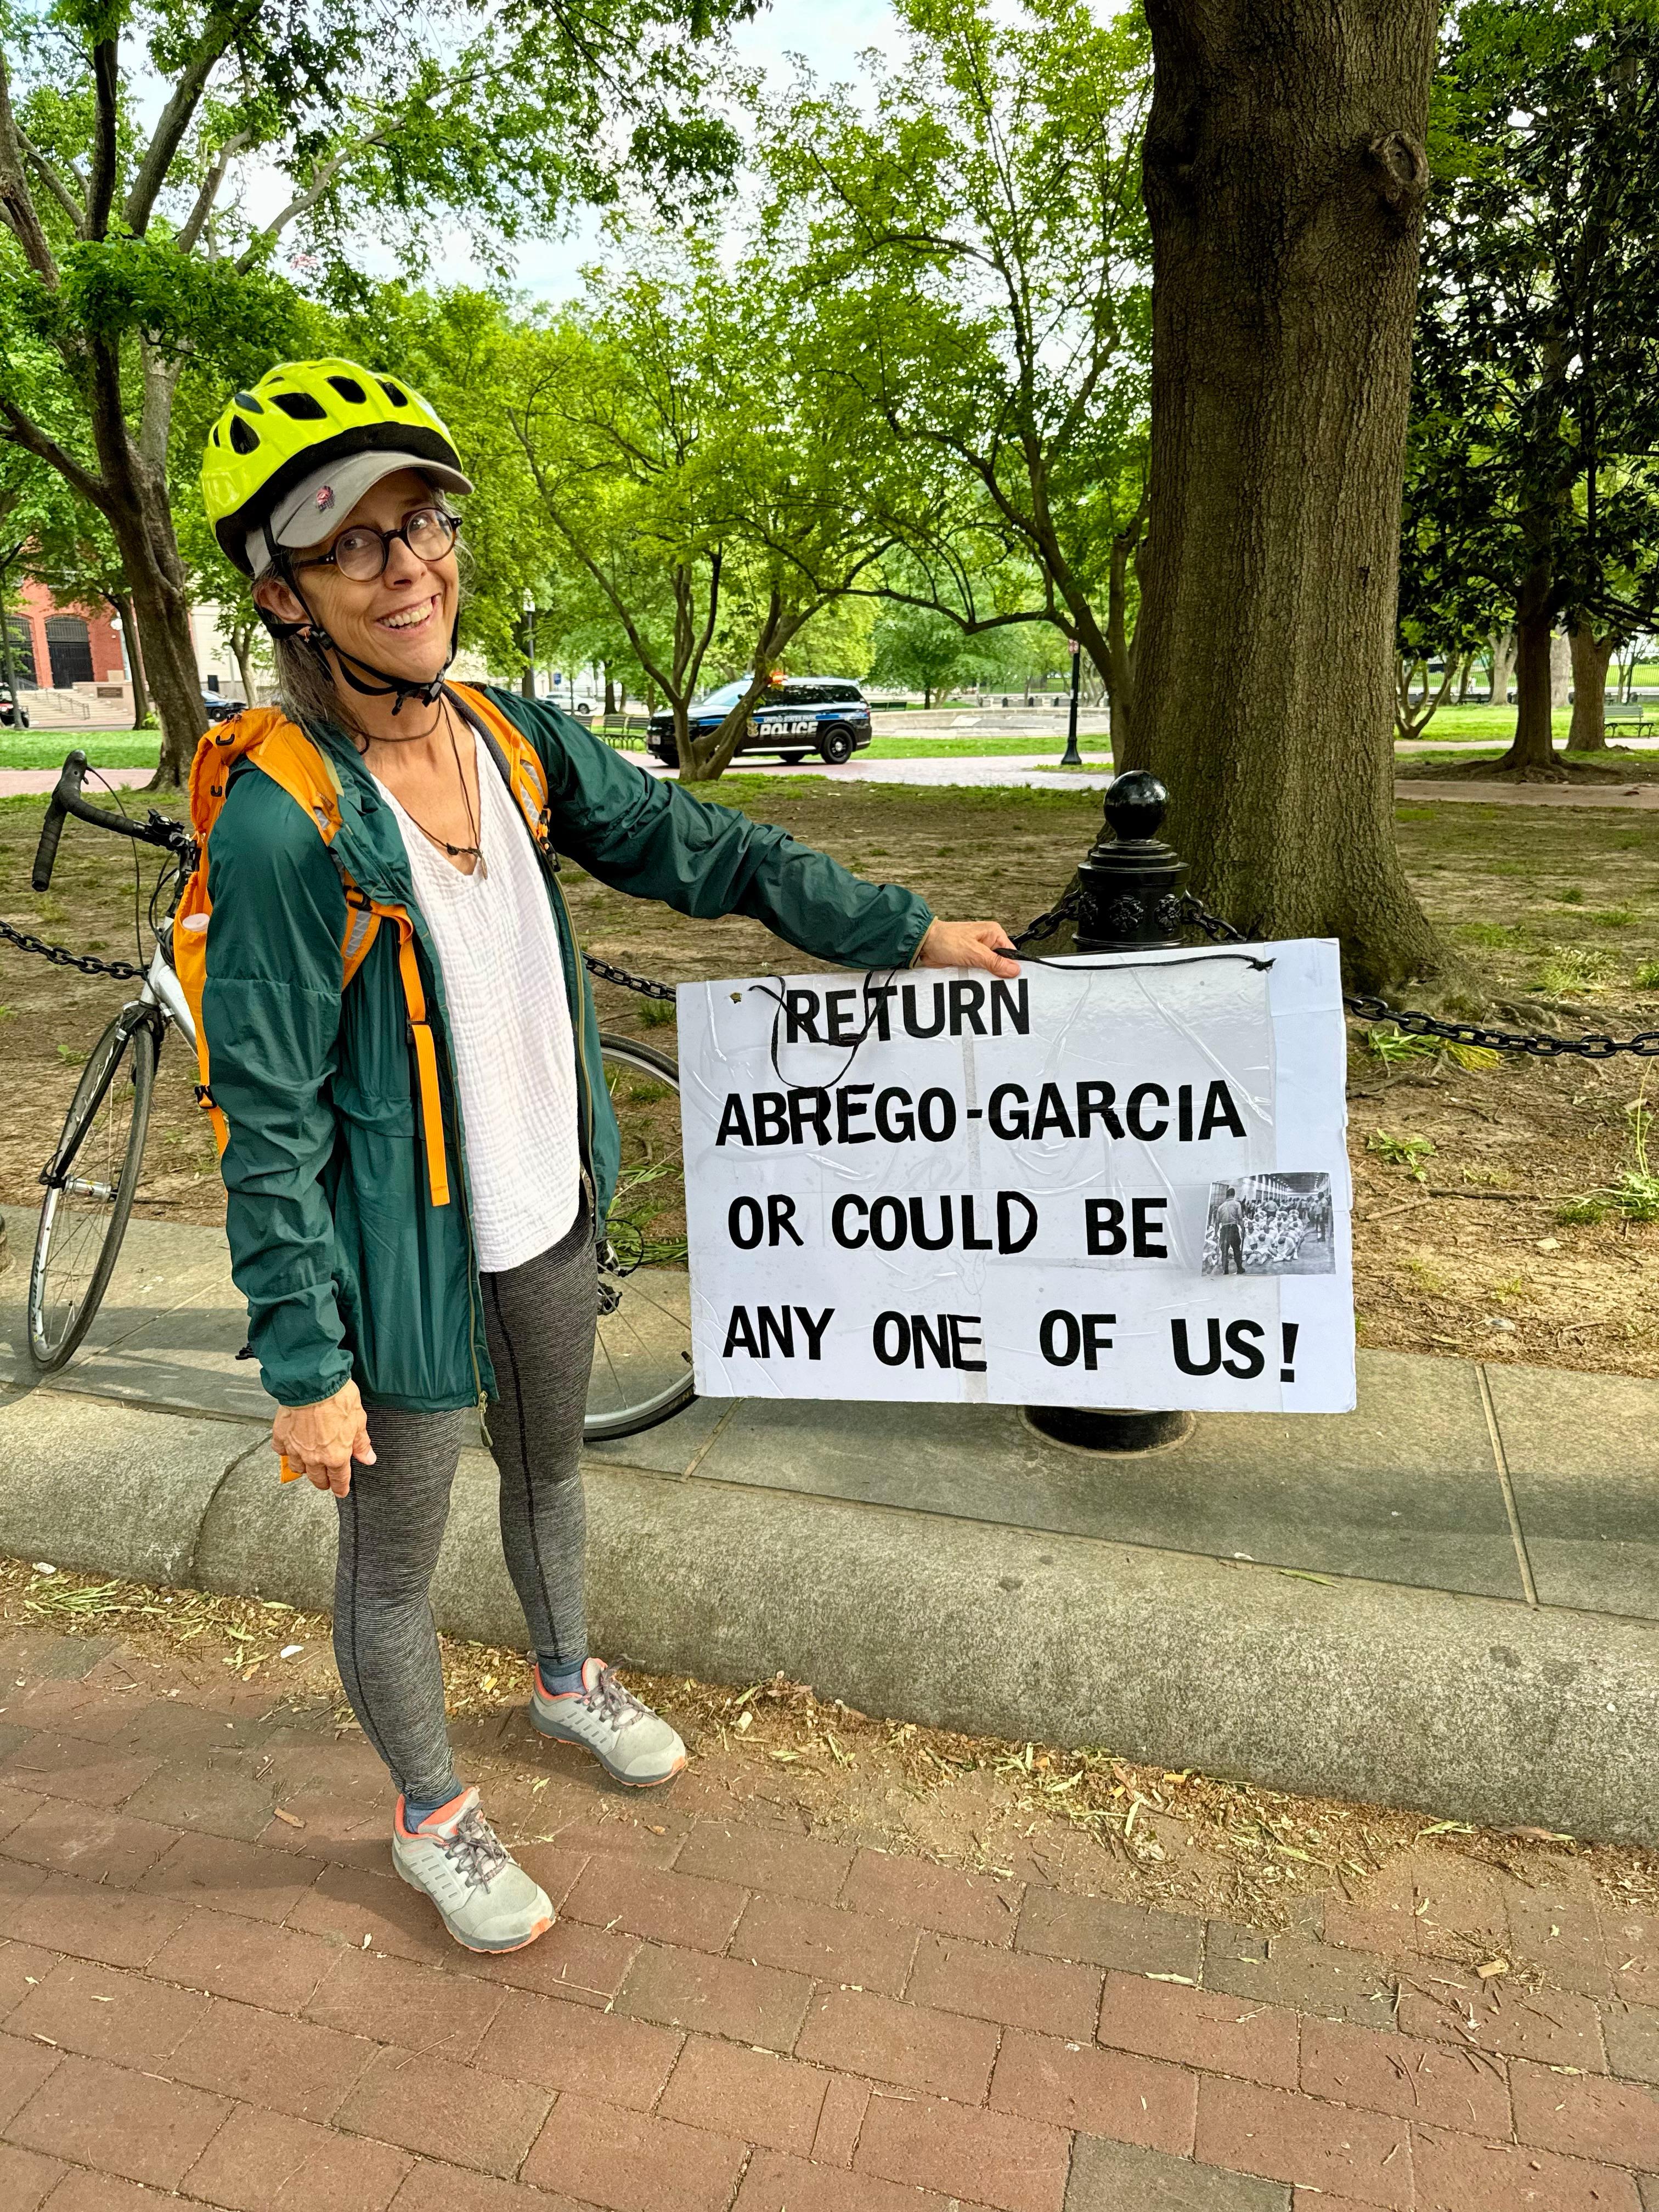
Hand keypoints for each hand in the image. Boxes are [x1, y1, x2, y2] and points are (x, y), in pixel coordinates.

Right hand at [272, 1380, 373, 1496]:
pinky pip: (281, 1451)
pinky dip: (286, 1451)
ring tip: (308, 1465)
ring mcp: (295, 1448)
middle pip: (317, 1478)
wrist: (313, 1384)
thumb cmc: (338, 1398)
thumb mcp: (359, 1421)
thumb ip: (361, 1443)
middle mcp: (314, 1457)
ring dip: (304, 1469)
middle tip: (325, 1481)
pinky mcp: (281, 1436)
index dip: (340, 1488)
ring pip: (297, 1468)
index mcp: (336, 1456)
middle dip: (323, 1482)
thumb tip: (368, 1458)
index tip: (341, 1492)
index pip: (339, 1480)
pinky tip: (290, 1447)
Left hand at [915, 919, 1019, 978]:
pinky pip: (979, 972)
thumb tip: (1014, 969)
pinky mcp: (970, 960)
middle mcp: (988, 941)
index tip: (1010, 979)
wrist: (924, 944)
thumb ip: (994, 962)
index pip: (1011, 953)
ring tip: (980, 980)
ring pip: (990, 969)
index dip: (1011, 967)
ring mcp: (979, 951)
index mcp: (993, 933)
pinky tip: (973, 981)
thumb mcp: (973, 952)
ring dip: (985, 976)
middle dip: (997, 973)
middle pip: (1001, 963)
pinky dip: (977, 977)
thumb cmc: (945, 939)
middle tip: (993, 982)